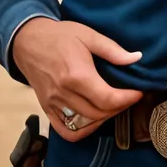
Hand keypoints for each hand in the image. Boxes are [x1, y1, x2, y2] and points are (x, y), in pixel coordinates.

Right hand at [11, 17, 143, 141]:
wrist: (28, 41)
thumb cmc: (60, 36)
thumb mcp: (89, 35)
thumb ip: (113, 50)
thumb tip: (136, 58)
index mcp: (77, 75)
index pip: (107, 99)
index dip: (128, 99)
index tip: (139, 92)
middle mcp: (64, 94)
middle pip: (98, 113)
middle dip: (119, 108)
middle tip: (128, 96)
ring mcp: (53, 104)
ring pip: (84, 124)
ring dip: (104, 119)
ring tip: (114, 105)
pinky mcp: (46, 109)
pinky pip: (65, 131)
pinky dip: (82, 131)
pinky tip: (93, 119)